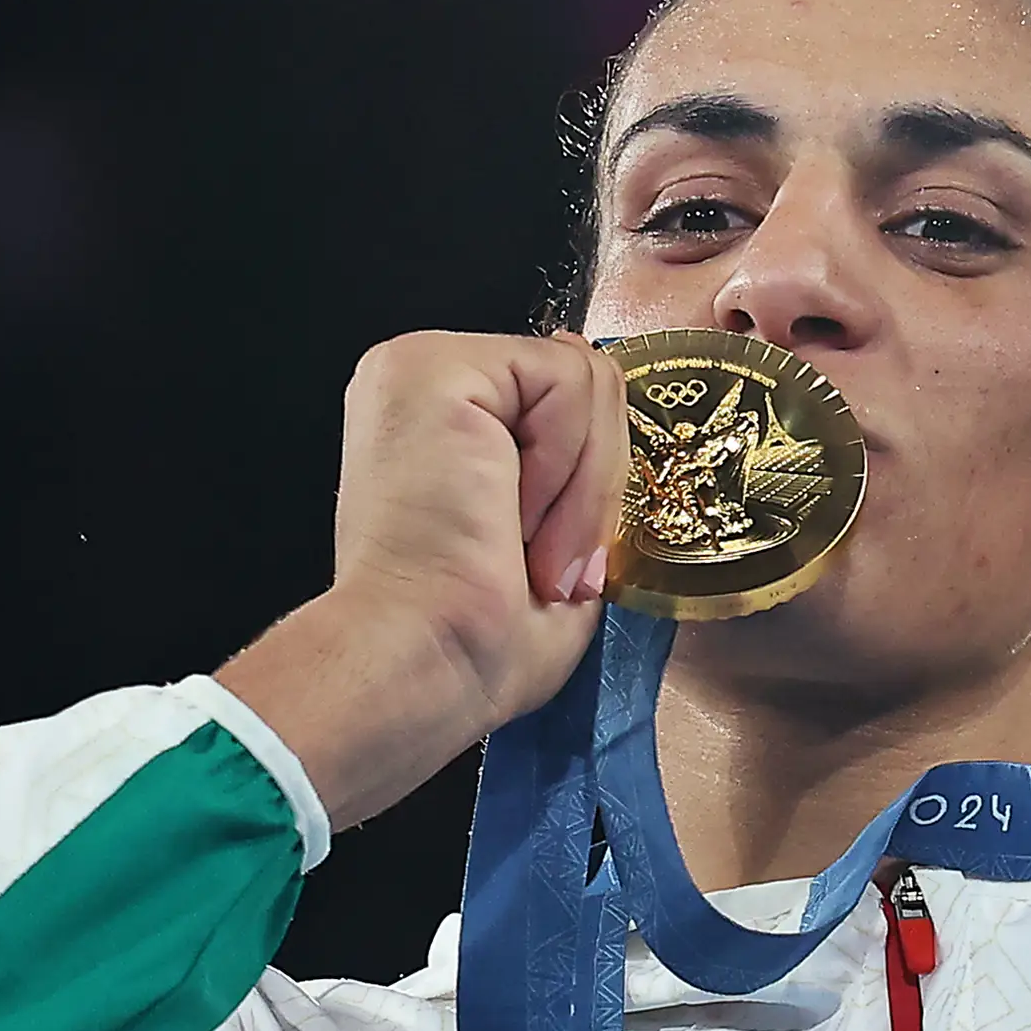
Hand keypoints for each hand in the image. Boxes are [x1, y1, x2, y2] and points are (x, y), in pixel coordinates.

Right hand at [216, 331, 625, 829]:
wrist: (424, 665)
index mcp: (439, 423)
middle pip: (582, 383)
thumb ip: (576, 457)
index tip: (549, 565)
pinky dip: (566, 464)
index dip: (589, 481)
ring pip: (584, 381)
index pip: (563, 401)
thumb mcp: (552, 537)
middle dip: (590, 486)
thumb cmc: (473, 638)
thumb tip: (609, 406)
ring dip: (580, 486)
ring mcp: (421, 365)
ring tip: (527, 547)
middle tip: (544, 563)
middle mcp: (421, 382)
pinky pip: (566, 380)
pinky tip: (512, 515)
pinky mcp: (435, 366)